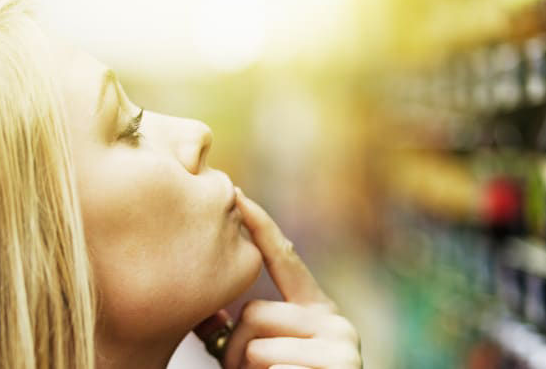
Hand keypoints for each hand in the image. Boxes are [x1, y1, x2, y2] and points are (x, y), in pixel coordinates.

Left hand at [223, 188, 361, 368]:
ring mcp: (342, 346)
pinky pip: (274, 366)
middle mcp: (335, 321)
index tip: (236, 193)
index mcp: (317, 312)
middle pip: (254, 312)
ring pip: (258, 345)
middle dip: (237, 351)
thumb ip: (241, 332)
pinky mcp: (339, 367)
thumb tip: (203, 308)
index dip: (260, 227)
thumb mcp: (260, 360)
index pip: (285, 260)